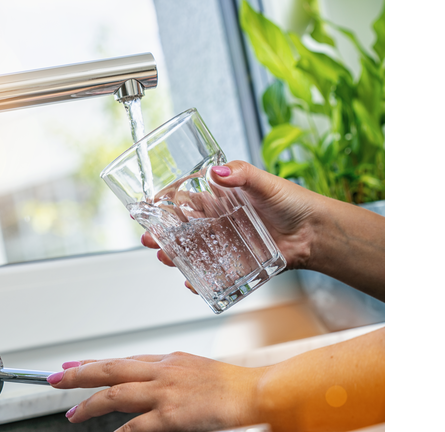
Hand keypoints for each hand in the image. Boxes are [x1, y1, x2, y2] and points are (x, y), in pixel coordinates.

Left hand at [47, 354, 262, 431]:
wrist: (254, 391)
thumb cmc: (228, 384)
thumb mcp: (192, 369)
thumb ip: (166, 373)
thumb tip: (145, 380)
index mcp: (166, 360)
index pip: (121, 359)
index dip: (93, 363)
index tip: (71, 365)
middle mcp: (161, 371)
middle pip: (110, 369)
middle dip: (78, 374)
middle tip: (55, 379)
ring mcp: (165, 392)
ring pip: (116, 393)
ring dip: (90, 403)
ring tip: (71, 412)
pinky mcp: (173, 414)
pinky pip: (138, 424)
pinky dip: (121, 431)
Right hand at [142, 160, 321, 292]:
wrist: (315, 233)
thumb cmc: (291, 202)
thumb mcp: (265, 182)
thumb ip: (241, 174)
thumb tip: (217, 172)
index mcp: (219, 200)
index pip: (183, 201)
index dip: (162, 204)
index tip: (146, 208)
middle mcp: (217, 223)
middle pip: (180, 229)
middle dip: (161, 234)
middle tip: (149, 239)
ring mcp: (224, 245)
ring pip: (191, 252)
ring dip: (174, 256)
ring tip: (165, 259)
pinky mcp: (236, 264)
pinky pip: (212, 274)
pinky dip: (199, 280)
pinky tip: (191, 282)